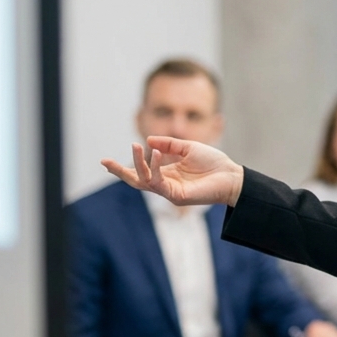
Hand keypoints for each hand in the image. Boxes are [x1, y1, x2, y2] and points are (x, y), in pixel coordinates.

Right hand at [101, 136, 244, 205]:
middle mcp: (165, 183)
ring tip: (135, 146)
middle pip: (136, 181)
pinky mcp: (177, 195)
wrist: (232, 175)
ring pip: (145, 181)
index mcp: (167, 173)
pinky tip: (155, 154)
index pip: (141, 172)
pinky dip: (155, 167)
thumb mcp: (188, 147)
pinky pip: (159, 182)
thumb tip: (148, 141)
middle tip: (105, 161)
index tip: (105, 161)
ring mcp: (170, 191)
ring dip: (138, 164)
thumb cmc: (213, 163)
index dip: (124, 167)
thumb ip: (168, 144)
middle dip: (119, 172)